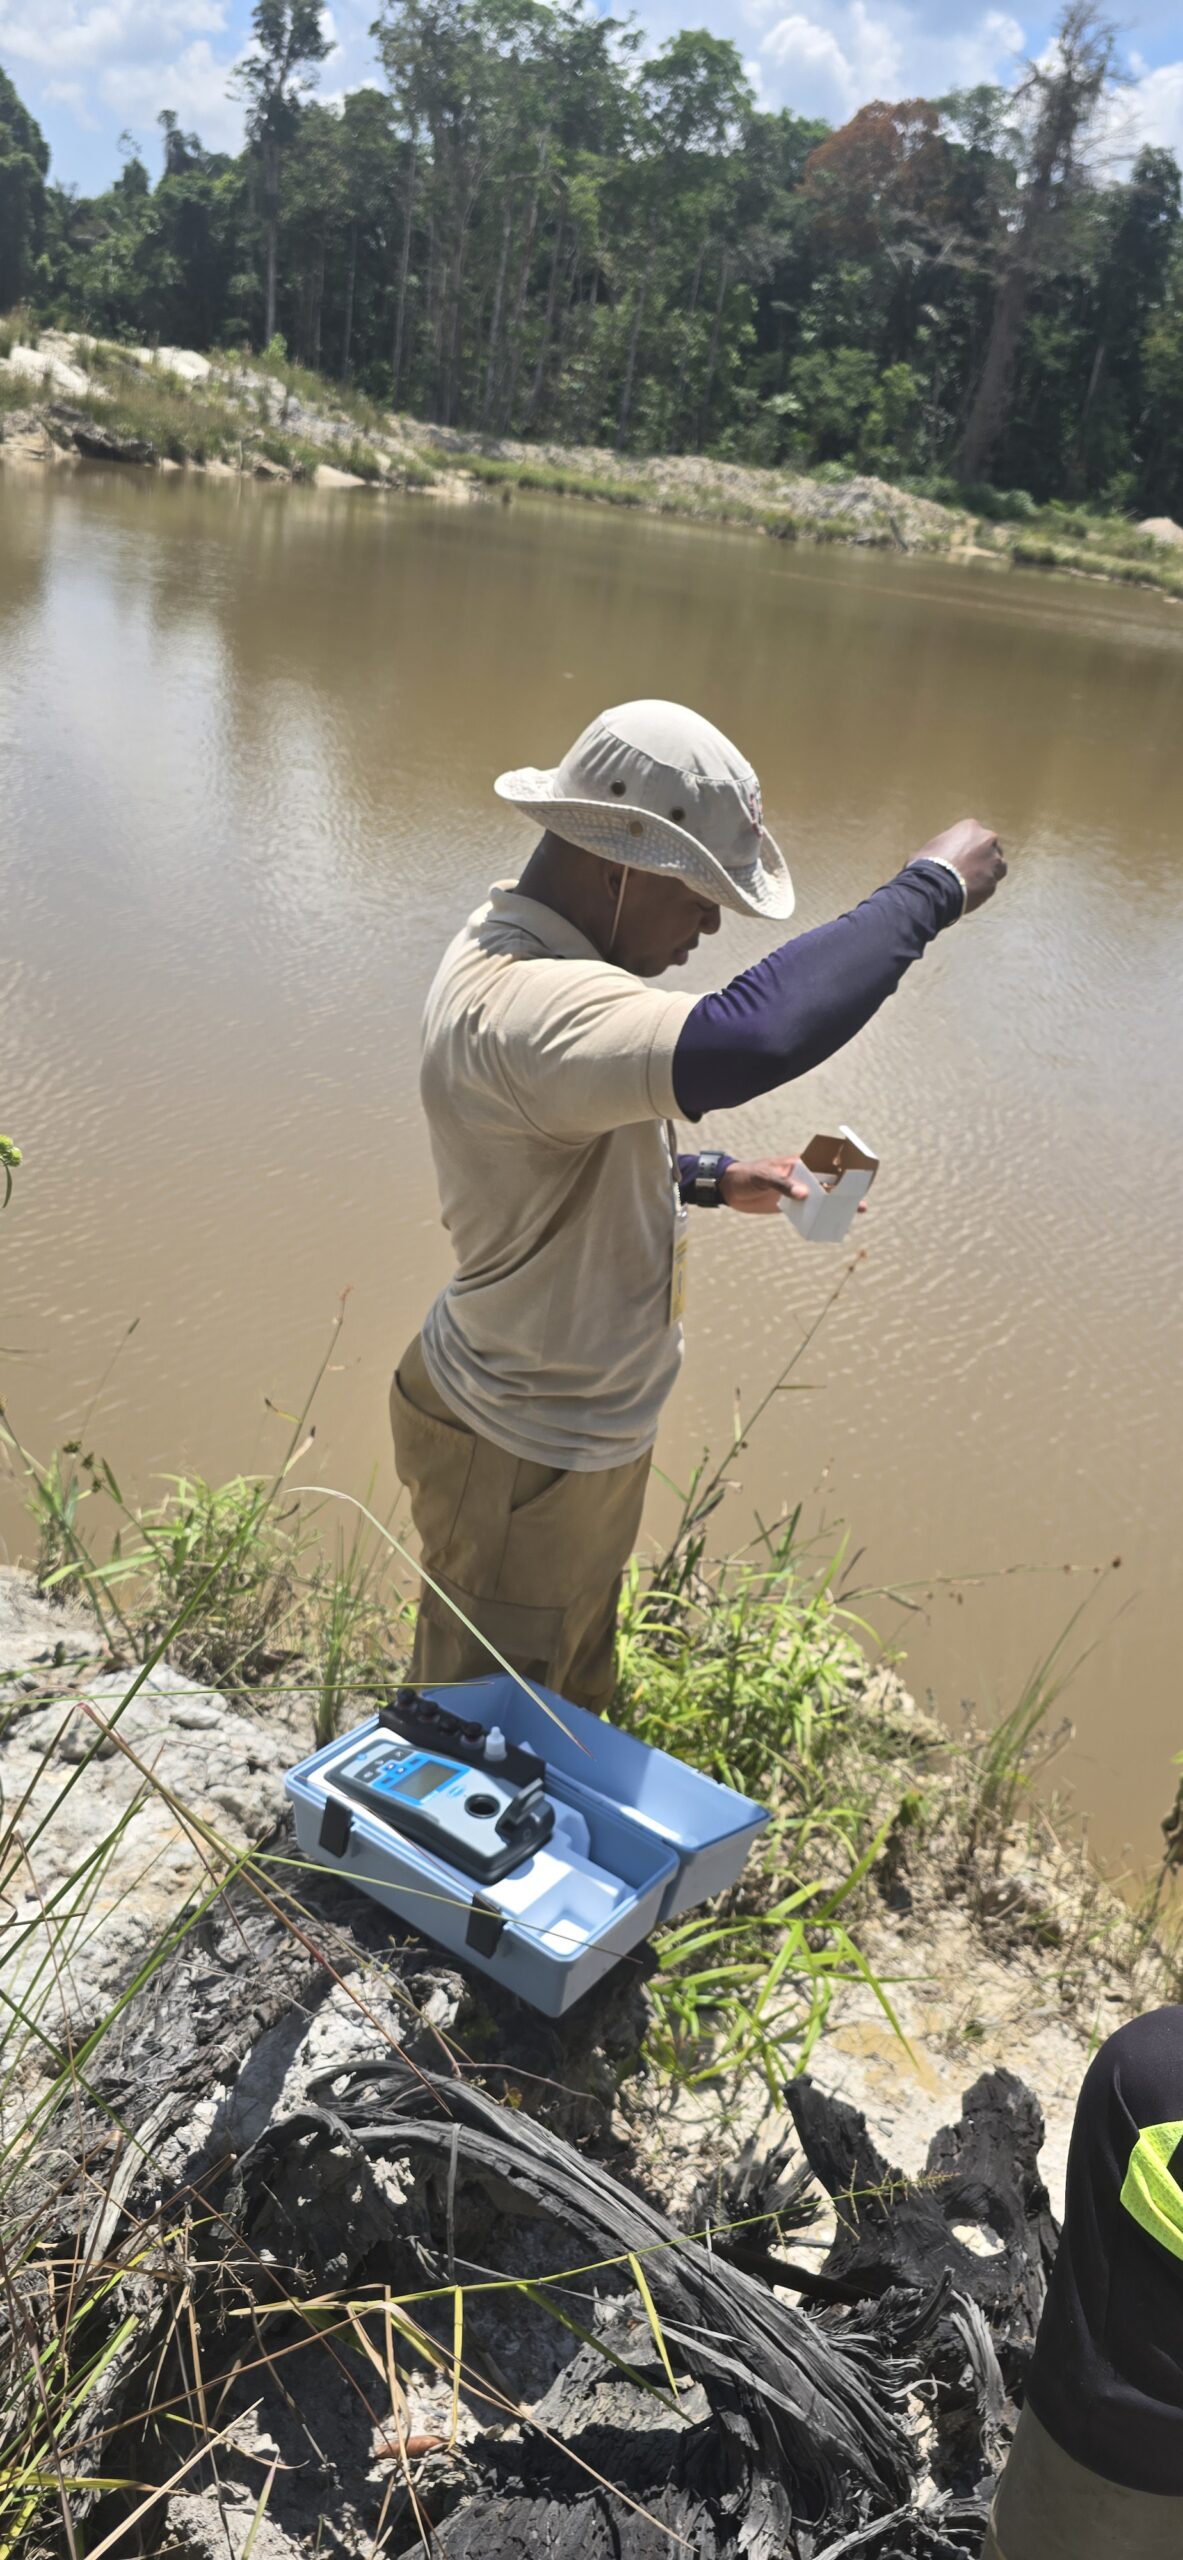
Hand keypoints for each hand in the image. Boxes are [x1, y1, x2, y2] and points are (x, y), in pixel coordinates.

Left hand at [720, 1157, 866, 1216]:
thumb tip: (805, 1194)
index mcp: (798, 1163)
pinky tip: (830, 1224)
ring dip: (836, 1205)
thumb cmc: (746, 1175)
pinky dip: (819, 1217)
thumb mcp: (764, 1177)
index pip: (824, 1162)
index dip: (842, 1165)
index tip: (859, 1171)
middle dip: (845, 1189)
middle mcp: (801, 1176)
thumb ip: (783, 1184)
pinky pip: (809, 1211)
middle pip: (828, 1182)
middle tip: (861, 1198)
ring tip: (854, 1212)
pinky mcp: (790, 1206)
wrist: (729, 1189)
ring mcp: (797, 1192)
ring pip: (822, 1198)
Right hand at [909, 818, 1007, 912]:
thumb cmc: (927, 865)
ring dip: (987, 872)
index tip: (960, 855)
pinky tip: (970, 893)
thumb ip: (943, 847)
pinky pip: (991, 884)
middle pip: (990, 848)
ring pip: (997, 866)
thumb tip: (938, 855)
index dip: (967, 846)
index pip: (974, 835)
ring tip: (971, 882)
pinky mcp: (994, 883)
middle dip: (982, 857)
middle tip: (968, 868)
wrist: (934, 888)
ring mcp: (994, 863)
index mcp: (971, 827)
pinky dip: (983, 888)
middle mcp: (987, 841)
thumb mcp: (931, 847)